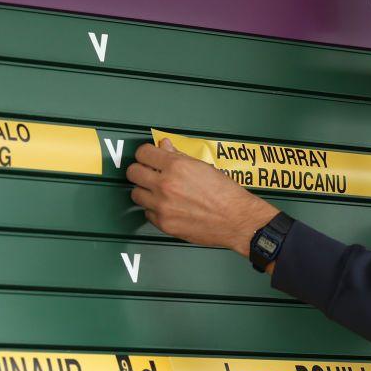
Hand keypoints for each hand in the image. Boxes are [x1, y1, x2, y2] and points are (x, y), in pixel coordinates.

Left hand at [126, 139, 279, 255]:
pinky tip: (168, 206)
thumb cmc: (227, 195)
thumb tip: (164, 146)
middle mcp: (166, 185)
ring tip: (159, 192)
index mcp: (177, 166)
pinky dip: (154, 210)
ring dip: (145, 191)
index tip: (149, 157)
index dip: (146, 154)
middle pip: (133, 172)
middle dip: (141, 171)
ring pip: (136, 194)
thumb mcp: (204, 167)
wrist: (238, 220)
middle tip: (149, 173)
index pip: (143, 153)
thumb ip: (179, 156)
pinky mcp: (164, 223)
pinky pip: (147, 213)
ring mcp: (163, 206)